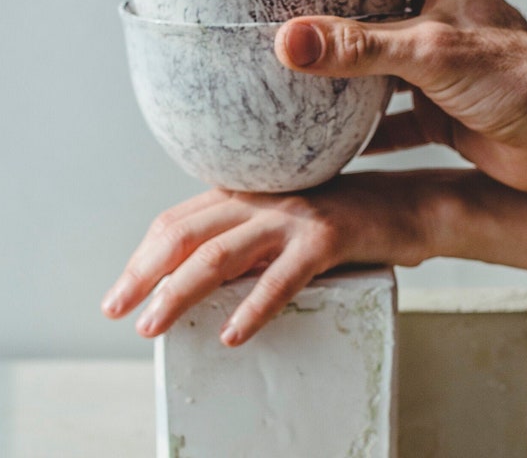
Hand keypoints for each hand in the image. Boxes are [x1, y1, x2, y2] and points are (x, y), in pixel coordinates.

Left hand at [101, 171, 448, 345]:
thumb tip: (198, 277)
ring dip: (181, 293)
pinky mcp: (328, 235)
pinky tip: (233, 334)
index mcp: (247, 191)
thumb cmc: (344, 219)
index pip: (177, 220)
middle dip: (143, 274)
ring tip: (154, 326)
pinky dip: (254, 307)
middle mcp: (263, 197)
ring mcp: (294, 214)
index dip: (143, 256)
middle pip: (186, 234)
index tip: (122, 289)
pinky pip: (282, 277)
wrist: (408, 205)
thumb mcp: (284, 222)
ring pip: (221, 253)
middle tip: (118, 310)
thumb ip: (245, 237)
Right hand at [274, 0, 526, 191]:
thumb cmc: (521, 77)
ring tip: (300, 84)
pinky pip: (391, 123)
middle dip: (332, 24)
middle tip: (287, 28)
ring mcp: (433, 71)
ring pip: (377, 71)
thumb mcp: (429, 50)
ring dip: (344, 81)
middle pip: (372, 15)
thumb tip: (293, 41)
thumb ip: (360, 47)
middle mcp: (433, 24)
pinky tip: (336, 144)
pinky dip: (365, 134)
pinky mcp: (437, 112)